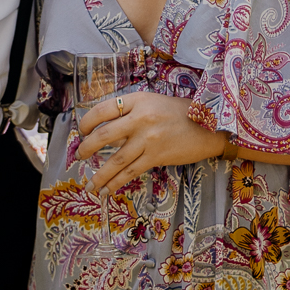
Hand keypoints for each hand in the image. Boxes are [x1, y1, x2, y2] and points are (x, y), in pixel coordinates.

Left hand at [76, 91, 225, 192]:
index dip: (87, 122)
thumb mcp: (152, 102)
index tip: (82, 131)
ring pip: (116, 159)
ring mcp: (148, 139)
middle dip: (87, 149)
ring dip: (100, 175)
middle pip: (104, 135)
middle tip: (79, 157)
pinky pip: (131, 172)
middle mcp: (140, 118)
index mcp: (137, 101)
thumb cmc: (180, 112)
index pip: (102, 109)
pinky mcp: (156, 156)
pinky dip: (117, 182)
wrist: (210, 126)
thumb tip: (104, 127)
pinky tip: (108, 189)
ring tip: (89, 185)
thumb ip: (130, 111)